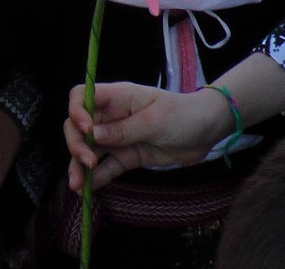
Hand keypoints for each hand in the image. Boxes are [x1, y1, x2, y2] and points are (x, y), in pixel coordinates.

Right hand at [64, 82, 229, 190]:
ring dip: (80, 166)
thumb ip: (124, 130)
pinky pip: (107, 166)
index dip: (76, 111)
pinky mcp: (127, 156)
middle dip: (76, 144)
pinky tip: (88, 188)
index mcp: (117, 97)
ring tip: (77, 186)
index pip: (81, 96)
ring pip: (89, 150)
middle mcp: (112, 116)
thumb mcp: (155, 120)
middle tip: (87, 162)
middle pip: (79, 127)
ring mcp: (118, 137)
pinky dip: (97, 177)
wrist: (208, 131)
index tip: (85, 130)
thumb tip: (93, 136)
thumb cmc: (184, 115)